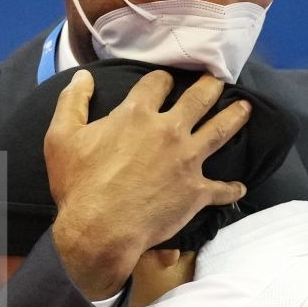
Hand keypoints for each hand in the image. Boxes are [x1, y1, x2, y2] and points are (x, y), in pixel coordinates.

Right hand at [44, 69, 250, 298]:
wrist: (101, 230)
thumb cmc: (79, 185)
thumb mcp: (61, 137)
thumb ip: (72, 102)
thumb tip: (83, 76)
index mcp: (136, 115)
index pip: (157, 84)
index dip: (162, 79)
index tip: (167, 79)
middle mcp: (168, 131)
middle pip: (198, 99)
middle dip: (209, 86)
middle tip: (217, 79)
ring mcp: (187, 160)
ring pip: (220, 131)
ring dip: (235, 117)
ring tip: (246, 108)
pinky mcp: (197, 191)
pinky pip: (222, 189)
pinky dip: (232, 189)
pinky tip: (239, 188)